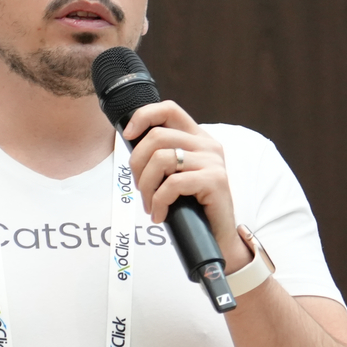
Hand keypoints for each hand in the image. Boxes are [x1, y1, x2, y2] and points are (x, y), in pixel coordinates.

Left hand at [121, 100, 250, 269]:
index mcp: (198, 138)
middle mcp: (208, 144)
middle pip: (157, 136)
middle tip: (140, 188)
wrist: (219, 237)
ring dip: (147, 187)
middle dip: (137, 164)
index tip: (128, 136)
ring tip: (150, 205)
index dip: (143, 116)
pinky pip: (173, 184)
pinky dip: (159, 202)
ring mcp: (213, 161)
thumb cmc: (193, 207)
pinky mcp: (215, 180)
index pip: (169, 109)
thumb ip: (162, 156)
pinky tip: (160, 215)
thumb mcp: (176, 175)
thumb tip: (130, 144)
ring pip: (161, 159)